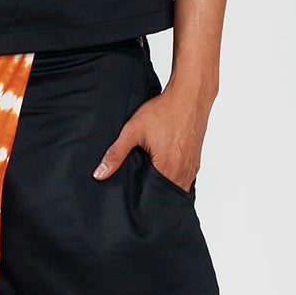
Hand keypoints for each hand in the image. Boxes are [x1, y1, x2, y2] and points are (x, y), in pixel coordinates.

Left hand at [92, 84, 207, 192]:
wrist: (189, 96)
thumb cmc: (164, 110)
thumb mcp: (133, 130)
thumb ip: (116, 153)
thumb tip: (100, 173)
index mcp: (167, 168)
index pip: (152, 197)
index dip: (140, 198)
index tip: (131, 195)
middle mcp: (183, 172)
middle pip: (164, 195)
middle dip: (151, 194)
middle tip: (138, 188)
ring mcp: (191, 168)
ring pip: (175, 189)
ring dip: (163, 188)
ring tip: (148, 181)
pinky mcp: (195, 162)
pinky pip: (184, 180)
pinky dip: (173, 180)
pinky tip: (162, 172)